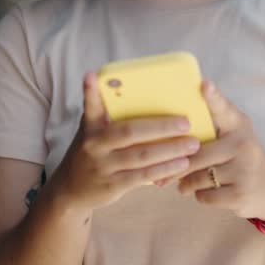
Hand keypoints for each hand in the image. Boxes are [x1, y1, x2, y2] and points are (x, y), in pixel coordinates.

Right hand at [50, 72, 202, 213]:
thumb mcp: (94, 134)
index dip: (90, 91)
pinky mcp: (111, 185)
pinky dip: (164, 169)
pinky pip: (143, 176)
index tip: (92, 74)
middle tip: (186, 122)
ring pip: (141, 156)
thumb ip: (112, 120)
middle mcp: (94, 144)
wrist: (71, 190)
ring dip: (170, 149)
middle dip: (161, 126)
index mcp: (90, 126)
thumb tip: (151, 102)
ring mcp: (102, 166)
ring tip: (193, 144)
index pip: (90, 106)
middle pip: (130, 131)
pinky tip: (181, 164)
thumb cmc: (93, 154)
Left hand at [177, 80, 264, 220]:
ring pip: (197, 177)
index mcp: (237, 125)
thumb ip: (207, 129)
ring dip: (187, 183)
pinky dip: (200, 196)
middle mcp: (243, 144)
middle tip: (166, 173)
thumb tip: (168, 134)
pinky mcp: (241, 194)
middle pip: (196, 154)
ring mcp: (244, 169)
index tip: (204, 85)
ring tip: (188, 183)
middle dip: (178, 166)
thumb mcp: (231, 138)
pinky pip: (204, 195)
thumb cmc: (237, 160)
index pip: (222, 108)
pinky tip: (207, 192)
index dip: (213, 97)